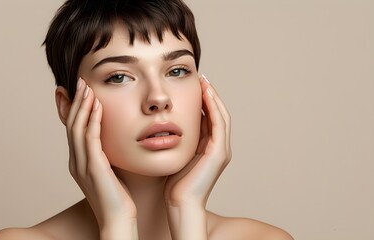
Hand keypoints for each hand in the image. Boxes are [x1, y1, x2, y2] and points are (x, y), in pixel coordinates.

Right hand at [64, 78, 137, 238]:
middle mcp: (76, 161)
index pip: (73, 129)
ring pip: (77, 128)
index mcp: (80, 162)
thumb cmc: (119, 198)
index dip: (73, 109)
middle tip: (79, 81)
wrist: (118, 221)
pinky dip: (92, 120)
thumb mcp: (111, 173)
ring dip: (82, 106)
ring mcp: (82, 165)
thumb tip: (115, 143)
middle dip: (75, 102)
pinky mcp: (93, 168)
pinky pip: (90, 139)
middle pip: (71, 124)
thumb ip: (108, 157)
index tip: (77, 91)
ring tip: (86, 86)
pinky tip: (97, 105)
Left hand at [164, 75, 230, 238]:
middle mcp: (219, 147)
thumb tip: (166, 124)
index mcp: (209, 148)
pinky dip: (213, 107)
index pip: (209, 118)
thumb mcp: (176, 154)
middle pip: (218, 114)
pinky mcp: (219, 153)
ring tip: (204, 81)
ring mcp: (221, 150)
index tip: (194, 85)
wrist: (179, 203)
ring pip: (221, 116)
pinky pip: (219, 124)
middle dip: (210, 95)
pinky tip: (205, 94)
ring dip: (213, 97)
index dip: (204, 100)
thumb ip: (177, 140)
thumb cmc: (173, 183)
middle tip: (201, 78)